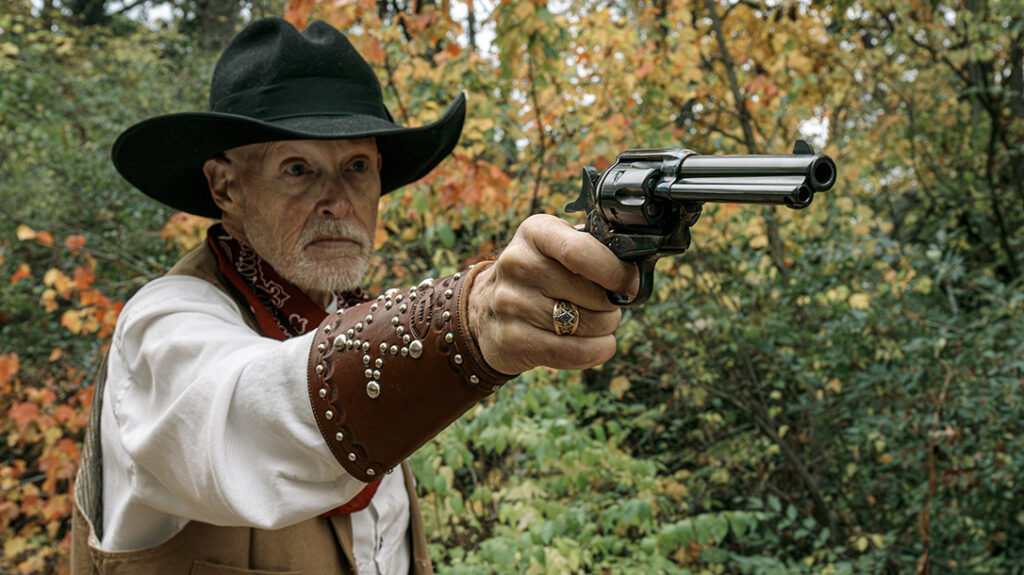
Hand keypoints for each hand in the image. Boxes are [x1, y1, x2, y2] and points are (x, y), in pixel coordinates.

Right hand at [467, 214, 638, 374]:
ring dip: (605, 329)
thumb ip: (593, 249)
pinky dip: (597, 351)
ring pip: (586, 325)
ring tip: (597, 323)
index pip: (581, 251)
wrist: (486, 310)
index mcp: (535, 232)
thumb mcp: (556, 247)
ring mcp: (511, 303)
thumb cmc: (538, 276)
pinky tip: (600, 345)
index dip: (616, 272)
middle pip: (592, 294)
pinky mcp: (512, 339)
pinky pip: (572, 352)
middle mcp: (517, 264)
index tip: (631, 284)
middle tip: (608, 306)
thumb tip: (636, 269)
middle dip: (612, 305)